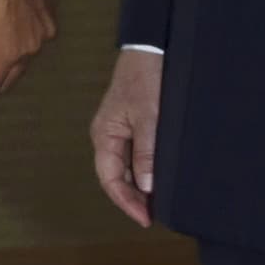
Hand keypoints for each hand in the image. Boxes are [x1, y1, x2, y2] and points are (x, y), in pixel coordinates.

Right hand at [90, 48, 162, 223]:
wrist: (152, 46)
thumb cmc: (146, 78)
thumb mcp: (149, 116)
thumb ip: (147, 151)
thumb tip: (145, 185)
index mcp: (105, 136)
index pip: (111, 180)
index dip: (127, 202)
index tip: (146, 218)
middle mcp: (108, 137)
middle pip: (116, 177)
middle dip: (134, 198)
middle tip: (156, 215)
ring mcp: (120, 131)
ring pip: (126, 168)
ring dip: (140, 186)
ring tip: (159, 203)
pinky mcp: (133, 124)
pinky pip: (135, 155)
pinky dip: (146, 170)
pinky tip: (159, 178)